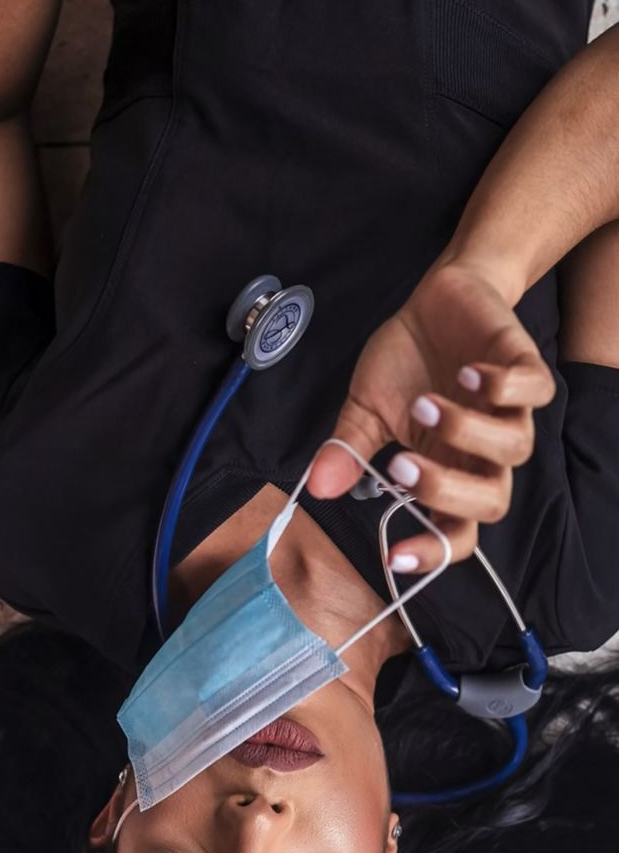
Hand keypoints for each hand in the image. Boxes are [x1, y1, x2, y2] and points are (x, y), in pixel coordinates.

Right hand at [307, 260, 555, 571]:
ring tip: (423, 404)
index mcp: (448, 470)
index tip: (393, 554)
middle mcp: (483, 451)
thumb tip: (316, 488)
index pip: (455, 531)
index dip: (433, 551)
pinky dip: (502, 386)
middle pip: (493, 503)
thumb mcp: (366, 407)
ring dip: (465, 431)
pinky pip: (534, 391)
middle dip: (447, 491)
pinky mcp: (524, 367)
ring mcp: (508, 411)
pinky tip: (466, 372)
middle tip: (400, 462)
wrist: (441, 298)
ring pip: (515, 449)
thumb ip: (347, 449)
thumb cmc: (407, 360)